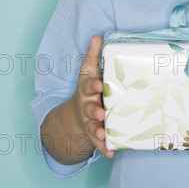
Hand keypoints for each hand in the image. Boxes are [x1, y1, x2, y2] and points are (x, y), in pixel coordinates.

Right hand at [72, 35, 113, 158]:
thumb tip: (97, 35)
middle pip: (90, 109)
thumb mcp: (89, 70)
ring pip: (93, 127)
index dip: (94, 85)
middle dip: (95, 111)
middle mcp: (87, 107)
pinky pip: (100, 143)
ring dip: (98, 131)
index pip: (89, 86)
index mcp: (87, 90)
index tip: (100, 84)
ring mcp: (90, 122)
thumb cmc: (89, 87)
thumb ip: (93, 54)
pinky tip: (112, 152)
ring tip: (104, 134)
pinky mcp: (95, 134)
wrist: (77, 113)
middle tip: (101, 113)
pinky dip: (104, 148)